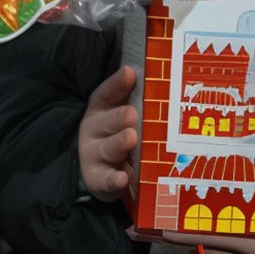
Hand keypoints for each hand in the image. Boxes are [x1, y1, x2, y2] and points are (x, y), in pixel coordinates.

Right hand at [78, 66, 136, 199]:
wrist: (97, 171)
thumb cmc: (117, 135)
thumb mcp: (121, 115)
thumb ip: (137, 99)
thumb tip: (159, 77)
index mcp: (101, 111)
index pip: (106, 94)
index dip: (116, 84)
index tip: (129, 73)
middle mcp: (94, 130)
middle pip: (106, 122)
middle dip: (118, 117)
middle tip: (132, 113)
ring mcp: (95, 155)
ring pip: (107, 149)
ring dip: (118, 143)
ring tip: (130, 138)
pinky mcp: (98, 179)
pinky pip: (105, 180)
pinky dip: (113, 180)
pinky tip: (123, 178)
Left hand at [150, 192, 254, 253]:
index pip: (218, 238)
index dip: (188, 233)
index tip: (158, 227)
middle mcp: (250, 250)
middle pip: (201, 241)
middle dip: (168, 233)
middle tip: (135, 225)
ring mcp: (246, 247)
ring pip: (203, 239)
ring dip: (174, 230)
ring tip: (142, 221)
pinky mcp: (245, 242)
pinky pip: (211, 236)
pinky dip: (191, 227)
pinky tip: (171, 215)